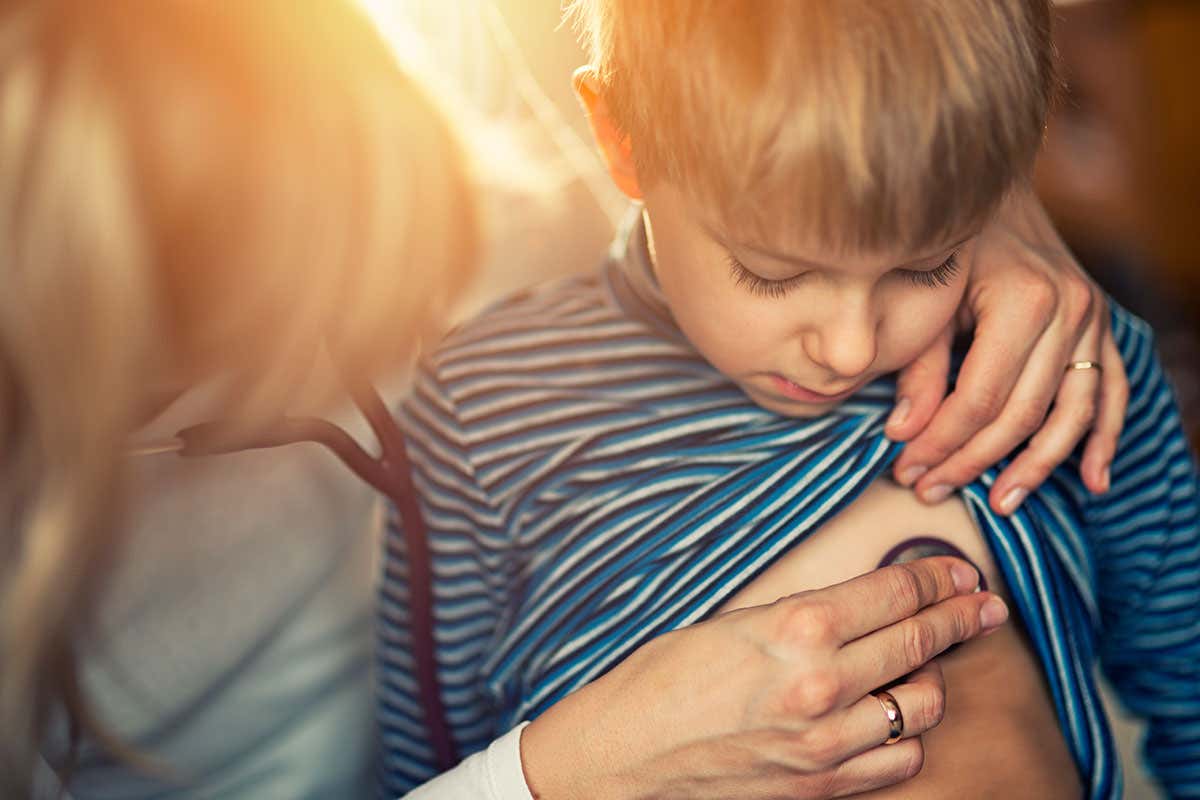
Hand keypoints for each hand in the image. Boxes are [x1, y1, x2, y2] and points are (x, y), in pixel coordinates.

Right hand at [519, 557, 1007, 799]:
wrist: (623, 758)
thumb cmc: (662, 682)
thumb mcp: (735, 623)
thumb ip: (805, 617)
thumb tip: (864, 607)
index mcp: (795, 629)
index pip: (897, 594)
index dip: (940, 579)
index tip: (961, 574)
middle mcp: (822, 685)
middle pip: (921, 642)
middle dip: (961, 617)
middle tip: (982, 605)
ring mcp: (828, 744)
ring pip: (925, 706)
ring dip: (934, 678)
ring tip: (926, 663)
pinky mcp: (824, 788)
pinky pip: (900, 760)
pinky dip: (906, 735)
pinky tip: (891, 716)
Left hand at [886, 185, 1128, 514]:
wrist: (996, 190)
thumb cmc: (951, 242)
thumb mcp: (926, 298)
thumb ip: (918, 368)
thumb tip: (901, 434)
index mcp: (1023, 299)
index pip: (981, 399)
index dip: (942, 443)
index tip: (907, 469)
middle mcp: (1069, 309)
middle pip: (1024, 414)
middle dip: (974, 461)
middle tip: (932, 491)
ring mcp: (1093, 319)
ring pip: (1072, 413)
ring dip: (1038, 467)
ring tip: (1001, 503)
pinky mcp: (1101, 326)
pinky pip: (1110, 392)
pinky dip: (1102, 438)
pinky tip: (1092, 480)